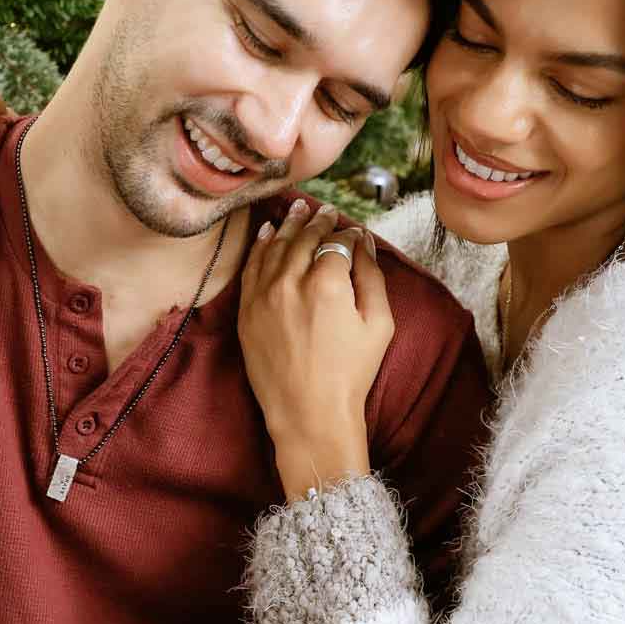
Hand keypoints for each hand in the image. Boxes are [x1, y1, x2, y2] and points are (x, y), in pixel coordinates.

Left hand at [238, 199, 393, 499]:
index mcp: (327, 283)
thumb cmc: (350, 374)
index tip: (352, 229)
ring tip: (296, 209)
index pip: (335, 242)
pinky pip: (251, 268)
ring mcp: (263, 296)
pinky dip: (260, 247)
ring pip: (274, 247)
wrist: (308, 414)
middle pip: (302, 238)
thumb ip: (371, 276)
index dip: (346, 232)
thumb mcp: (378, 324)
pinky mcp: (246, 312)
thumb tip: (362, 243)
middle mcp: (290, 282)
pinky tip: (267, 233)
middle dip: (316, 220)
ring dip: (287, 226)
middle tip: (324, 210)